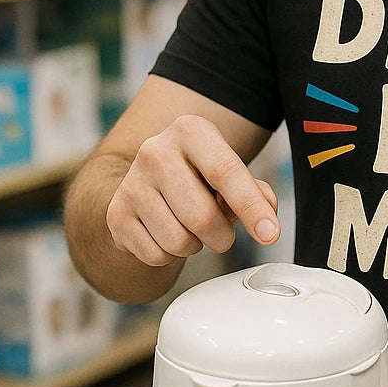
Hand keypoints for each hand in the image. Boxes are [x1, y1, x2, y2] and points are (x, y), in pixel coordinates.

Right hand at [106, 113, 279, 266]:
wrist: (148, 179)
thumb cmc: (200, 174)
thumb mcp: (229, 170)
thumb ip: (255, 192)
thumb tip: (266, 221)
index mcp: (190, 131)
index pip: (226, 173)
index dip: (251, 207)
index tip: (271, 234)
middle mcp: (156, 151)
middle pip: (202, 216)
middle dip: (222, 236)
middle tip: (222, 233)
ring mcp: (131, 183)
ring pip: (179, 241)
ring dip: (196, 246)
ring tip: (191, 227)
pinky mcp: (116, 214)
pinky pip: (156, 255)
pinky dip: (171, 255)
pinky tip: (168, 232)